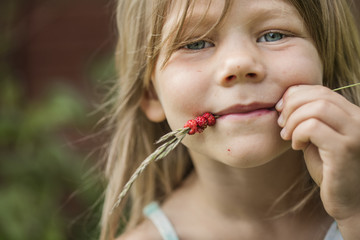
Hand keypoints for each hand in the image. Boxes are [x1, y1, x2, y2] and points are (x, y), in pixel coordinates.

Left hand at [276, 85, 359, 228]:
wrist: (349, 202)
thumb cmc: (329, 170)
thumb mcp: (317, 138)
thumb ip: (309, 118)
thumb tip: (286, 100)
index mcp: (352, 114)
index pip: (321, 90)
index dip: (295, 95)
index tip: (281, 110)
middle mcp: (359, 119)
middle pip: (318, 95)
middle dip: (291, 106)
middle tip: (281, 125)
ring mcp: (355, 133)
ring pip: (316, 108)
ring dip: (293, 121)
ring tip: (288, 137)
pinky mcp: (345, 149)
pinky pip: (313, 127)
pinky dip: (298, 134)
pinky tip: (297, 147)